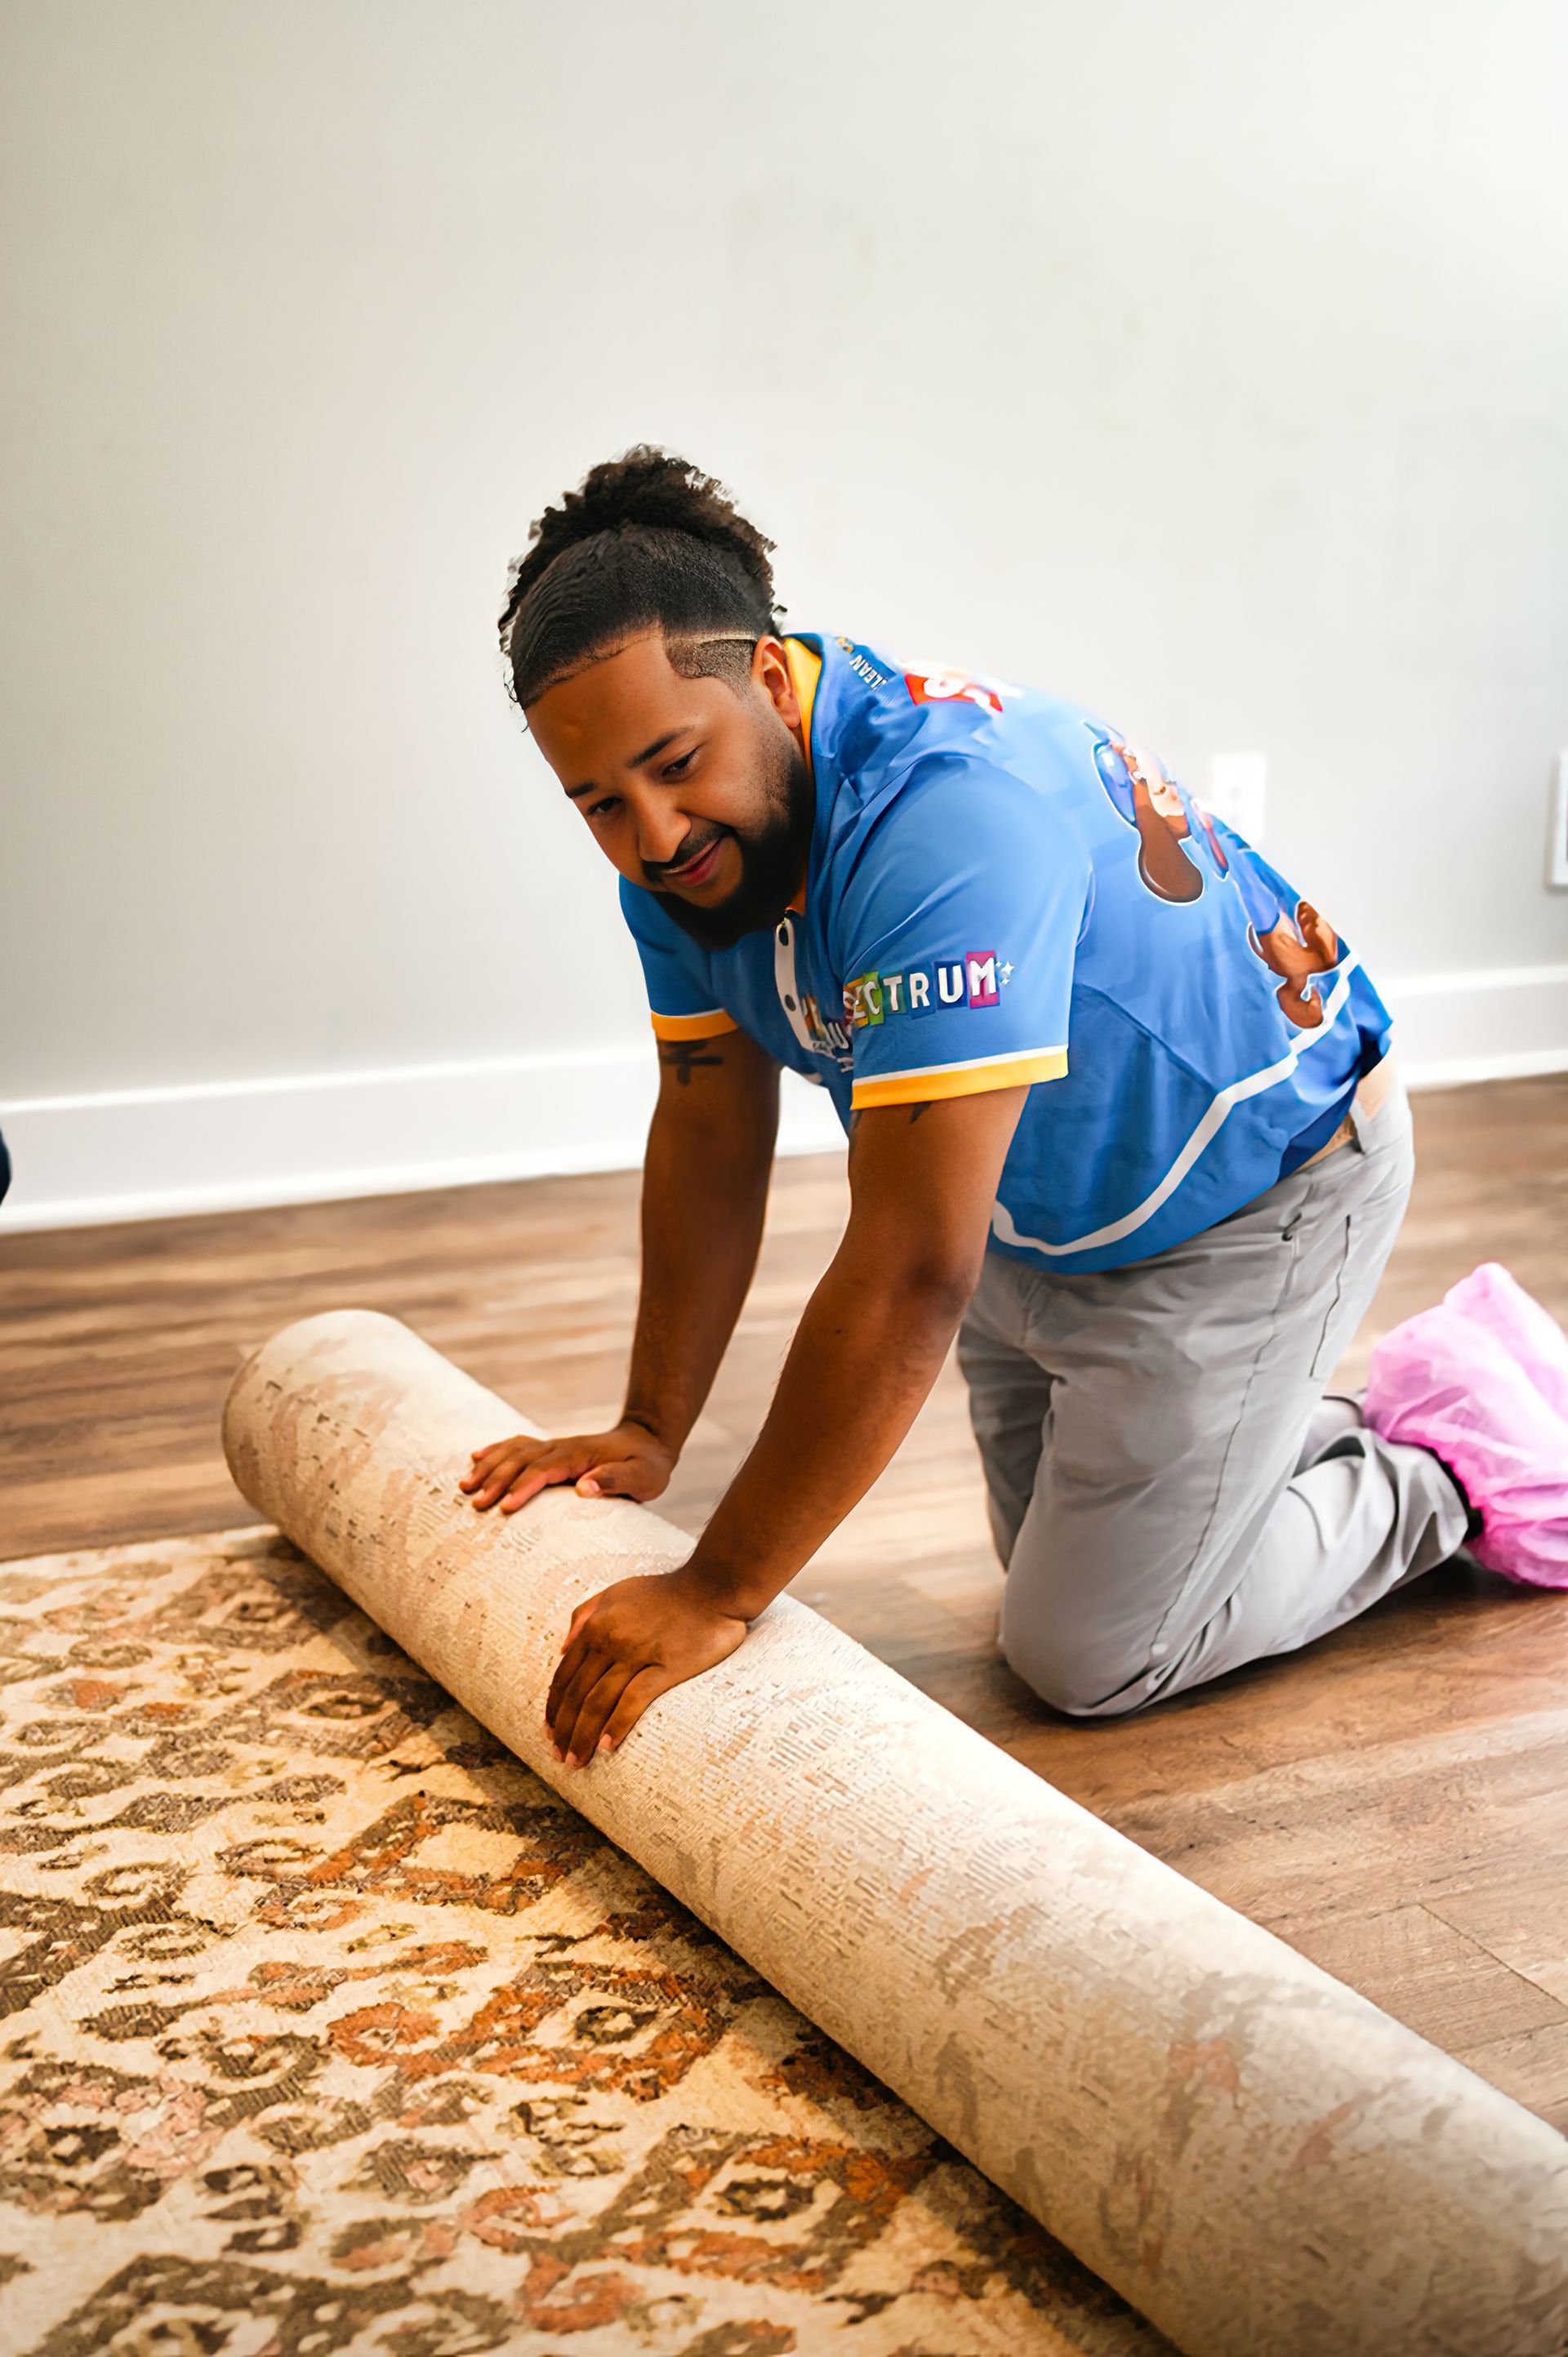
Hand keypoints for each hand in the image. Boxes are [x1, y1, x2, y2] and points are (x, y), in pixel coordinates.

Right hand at [461, 1419, 675, 1512]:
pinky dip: (495, 1450)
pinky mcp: (551, 1451)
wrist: (647, 1441)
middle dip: (496, 1480)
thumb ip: (617, 1480)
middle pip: (521, 1460)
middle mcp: (561, 1448)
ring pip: (513, 1452)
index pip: (545, 1470)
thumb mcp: (644, 1476)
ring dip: (488, 1466)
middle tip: (475, 1504)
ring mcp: (554, 1447)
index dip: (523, 1486)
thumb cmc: (647, 1465)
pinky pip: (518, 1446)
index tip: (505, 1507)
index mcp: (580, 1456)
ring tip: (464, 1485)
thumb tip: (584, 1487)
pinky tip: (474, 1457)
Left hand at [544, 1567, 748, 1766]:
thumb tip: (562, 1646)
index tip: (549, 1731)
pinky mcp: (666, 1666)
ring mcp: (637, 1653)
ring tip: (578, 1761)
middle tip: (560, 1756)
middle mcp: (611, 1640)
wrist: (712, 1587)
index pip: (565, 1674)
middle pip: (578, 1693)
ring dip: (584, 1735)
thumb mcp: (617, 1592)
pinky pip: (634, 1700)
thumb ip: (586, 1613)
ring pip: (599, 1701)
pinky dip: (617, 1725)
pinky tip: (608, 1746)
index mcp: (597, 1625)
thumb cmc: (665, 1592)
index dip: (554, 1707)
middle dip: (564, 1729)